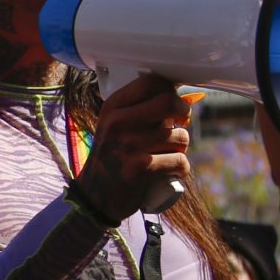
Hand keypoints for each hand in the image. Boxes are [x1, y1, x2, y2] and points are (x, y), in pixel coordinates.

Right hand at [74, 75, 191, 221]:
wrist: (95, 197)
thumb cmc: (113, 159)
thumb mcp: (115, 127)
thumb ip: (141, 111)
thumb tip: (185, 100)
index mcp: (112, 108)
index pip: (151, 81)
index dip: (170, 90)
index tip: (172, 104)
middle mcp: (118, 123)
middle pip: (169, 101)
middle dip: (183, 112)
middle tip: (180, 123)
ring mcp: (129, 145)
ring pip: (180, 136)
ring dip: (180, 148)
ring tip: (164, 155)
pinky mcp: (141, 167)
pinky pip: (180, 161)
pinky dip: (179, 169)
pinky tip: (167, 173)